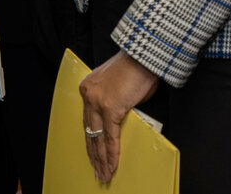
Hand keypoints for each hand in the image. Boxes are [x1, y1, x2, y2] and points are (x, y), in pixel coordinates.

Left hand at [79, 50, 159, 183]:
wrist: (143, 55)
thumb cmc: (136, 69)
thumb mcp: (118, 87)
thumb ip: (113, 104)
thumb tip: (118, 121)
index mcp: (88, 88)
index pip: (87, 120)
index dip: (90, 139)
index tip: (92, 154)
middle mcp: (88, 95)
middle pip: (89, 131)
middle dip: (93, 154)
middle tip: (96, 171)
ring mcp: (97, 101)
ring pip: (97, 137)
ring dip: (101, 159)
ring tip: (104, 175)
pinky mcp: (110, 108)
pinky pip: (110, 137)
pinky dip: (112, 153)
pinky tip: (112, 166)